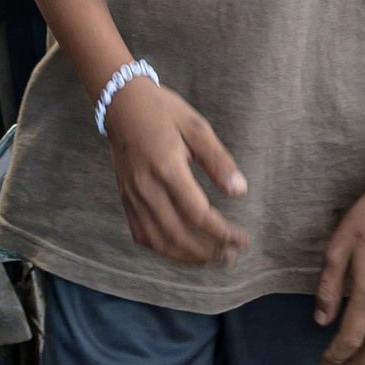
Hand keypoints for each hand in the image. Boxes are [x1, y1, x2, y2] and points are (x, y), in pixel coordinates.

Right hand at [104, 78, 249, 267]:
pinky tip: (184, 252)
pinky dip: (165, 250)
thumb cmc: (163, 112)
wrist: (122, 105)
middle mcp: (146, 188)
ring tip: (214, 260)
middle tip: (233, 256)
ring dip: (189, 257)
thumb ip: (219, 160)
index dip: (222, 233)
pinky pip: (143, 235)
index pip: (198, 214)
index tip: (242, 240)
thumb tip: (240, 192)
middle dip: (209, 251)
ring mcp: (132, 197)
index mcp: (167, 168)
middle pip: (179, 234)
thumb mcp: (196, 127)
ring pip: (160, 241)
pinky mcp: (125, 200)